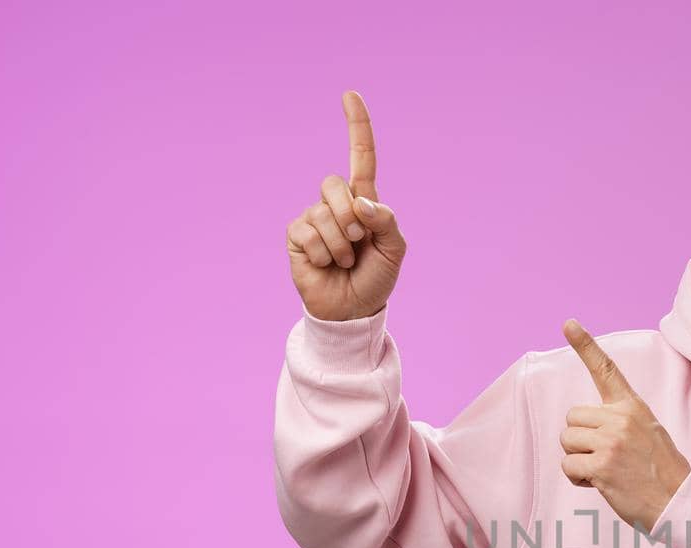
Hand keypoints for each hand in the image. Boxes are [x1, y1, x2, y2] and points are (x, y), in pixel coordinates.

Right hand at [285, 90, 406, 320]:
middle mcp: (336, 204)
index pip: (361, 157)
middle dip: (351, 217)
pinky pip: (308, 231)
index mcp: (364, 201)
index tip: (350, 95)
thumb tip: (359, 202)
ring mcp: (313, 218)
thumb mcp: (394, 249)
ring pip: (322, 211)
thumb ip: (386, 220)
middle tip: (358, 243)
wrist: (354, 310)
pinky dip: (323, 252)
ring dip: (340, 242)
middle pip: (335, 184)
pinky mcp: (297, 236)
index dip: (357, 126)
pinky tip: (325, 264)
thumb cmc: (376, 278)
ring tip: (343, 260)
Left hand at [561, 319, 690, 531]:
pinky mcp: (601, 465)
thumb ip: (619, 421)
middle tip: (607, 457)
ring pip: (566, 441)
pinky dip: (578, 478)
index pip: (605, 370)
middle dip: (580, 439)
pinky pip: (568, 465)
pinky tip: (601, 484)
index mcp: (633, 406)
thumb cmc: (661, 471)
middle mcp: (620, 418)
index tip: (568, 324)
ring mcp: (610, 441)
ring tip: (606, 470)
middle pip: (572, 418)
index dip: (584, 345)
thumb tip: (584, 427)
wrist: (679, 501)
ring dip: (578, 459)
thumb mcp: (648, 432)